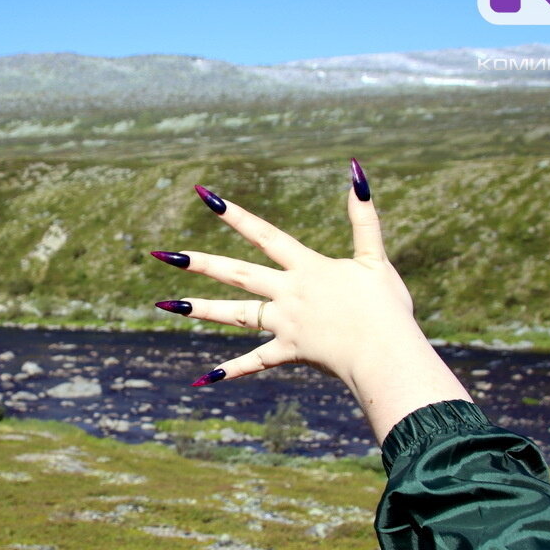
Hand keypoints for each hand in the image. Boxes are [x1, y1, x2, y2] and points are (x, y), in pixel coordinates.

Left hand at [151, 163, 469, 441]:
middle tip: (164, 254)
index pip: (264, 235)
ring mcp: (285, 324)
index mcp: (307, 268)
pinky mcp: (289, 352)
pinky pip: (255, 362)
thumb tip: (356, 171)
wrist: (385, 354)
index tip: (205, 197)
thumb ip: (364, 219)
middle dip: (200, 262)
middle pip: (236, 274)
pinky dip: (232, 370)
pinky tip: (204, 377)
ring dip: (200, 309)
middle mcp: (289, 293)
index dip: (234, 215)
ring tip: (165, 305)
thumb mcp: (376, 259)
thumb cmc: (386, 308)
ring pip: (236, 314)